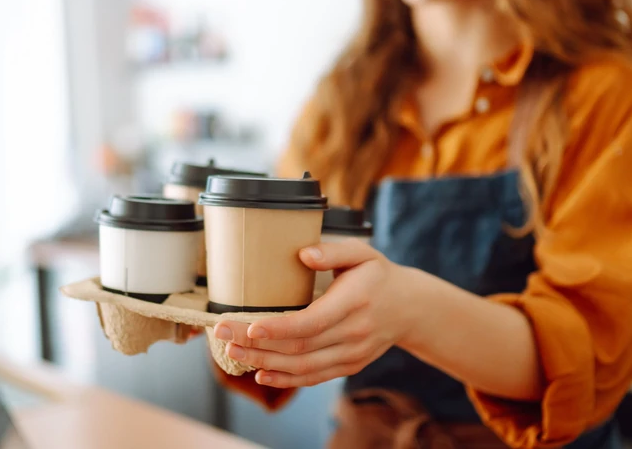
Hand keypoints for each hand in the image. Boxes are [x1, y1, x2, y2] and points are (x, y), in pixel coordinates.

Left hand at [212, 240, 414, 387]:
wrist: (409, 308)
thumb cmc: (377, 275)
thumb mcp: (362, 252)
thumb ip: (333, 251)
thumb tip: (303, 254)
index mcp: (354, 302)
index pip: (311, 322)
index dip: (278, 328)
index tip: (249, 326)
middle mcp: (353, 333)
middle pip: (299, 347)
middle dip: (256, 345)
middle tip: (222, 335)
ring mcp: (351, 354)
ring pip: (302, 367)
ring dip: (264, 363)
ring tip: (232, 354)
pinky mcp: (348, 366)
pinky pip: (314, 377)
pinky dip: (285, 379)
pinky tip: (260, 374)